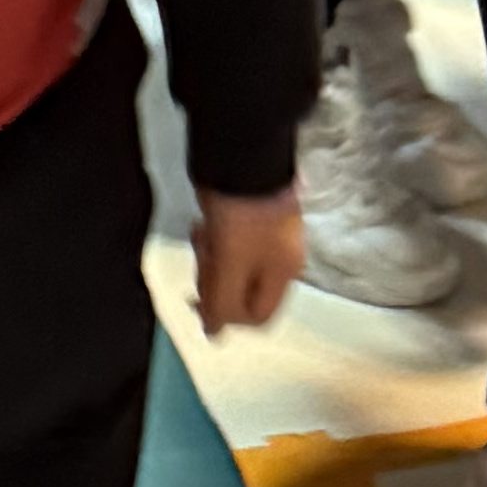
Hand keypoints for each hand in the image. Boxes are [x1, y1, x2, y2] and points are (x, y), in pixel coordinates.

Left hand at [193, 187, 303, 337]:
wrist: (241, 152)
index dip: (229, 317)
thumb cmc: (241, 212)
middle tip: (201, 262)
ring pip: (233, 269)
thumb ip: (222, 302)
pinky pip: (229, 244)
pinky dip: (214, 240)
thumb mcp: (230, 264)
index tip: (203, 299)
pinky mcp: (251, 216)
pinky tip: (205, 224)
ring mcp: (268, 236)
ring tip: (202, 236)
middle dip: (216, 285)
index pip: (259, 317)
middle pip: (244, 293)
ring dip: (212, 261)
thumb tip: (213, 335)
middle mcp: (281, 258)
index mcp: (284, 273)